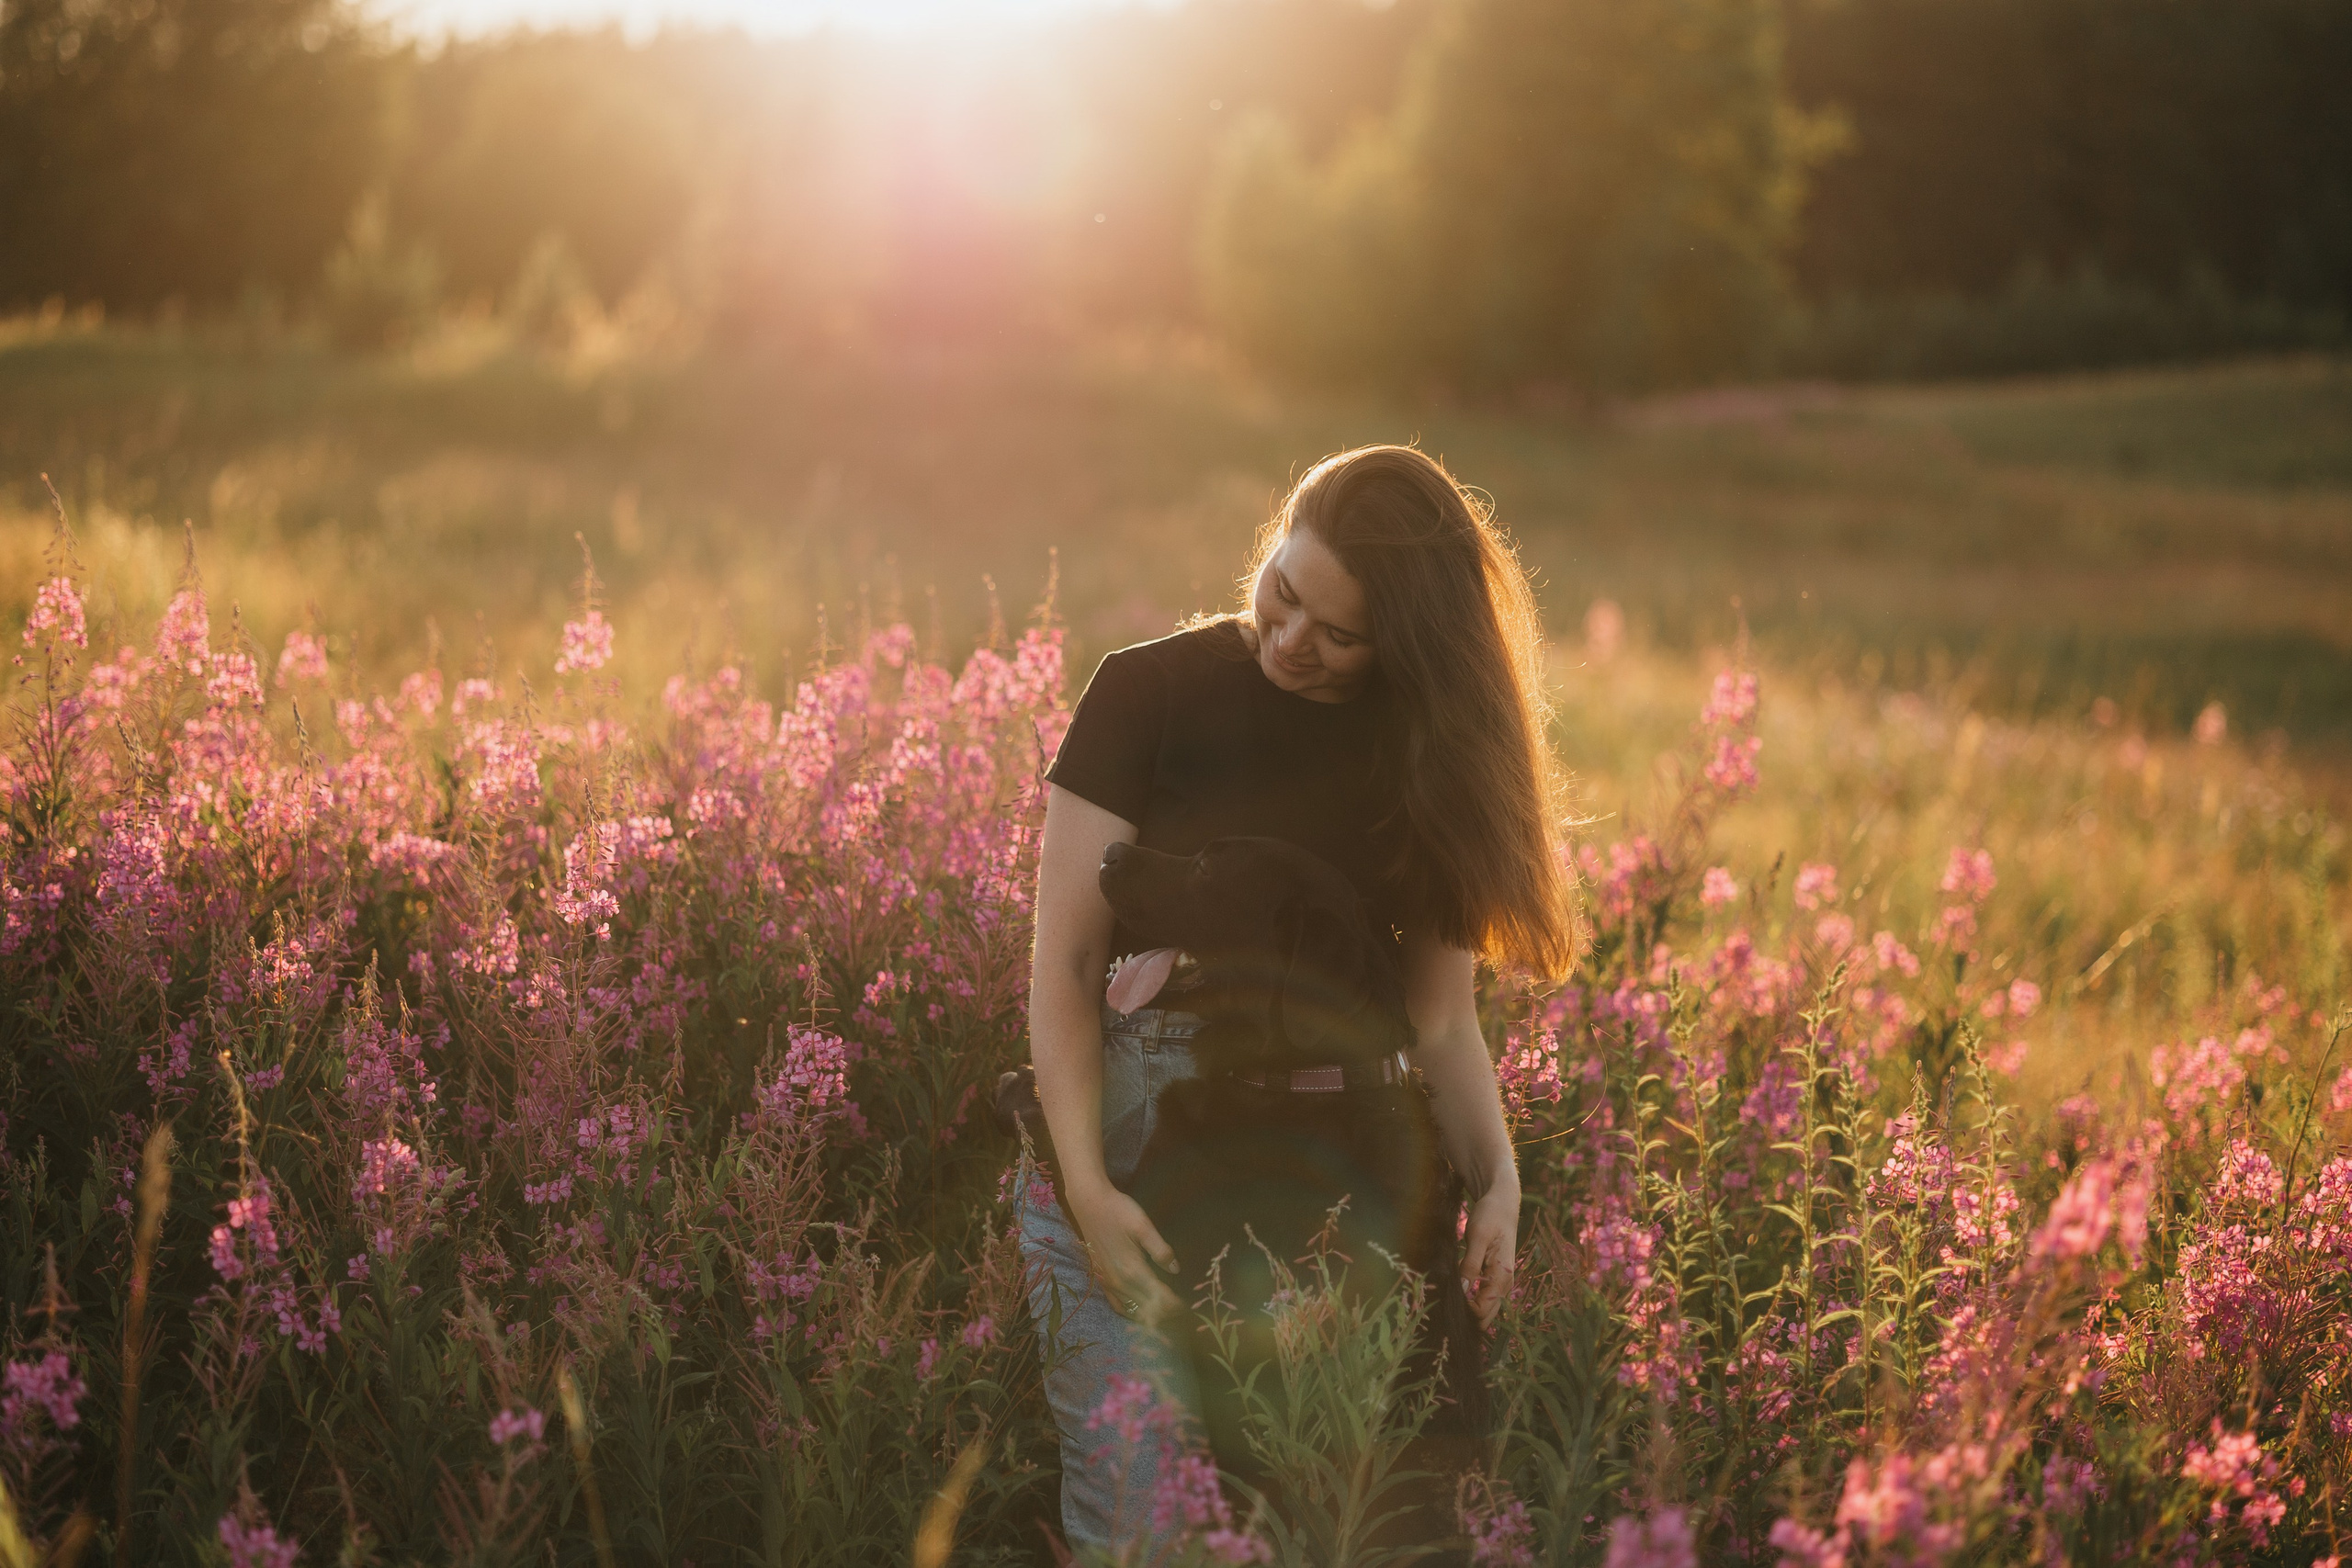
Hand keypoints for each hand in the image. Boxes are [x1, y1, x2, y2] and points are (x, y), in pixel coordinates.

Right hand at [1065, 1181, 1182, 1327]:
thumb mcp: (1144, 1226)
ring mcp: (1109, 1283)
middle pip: (1148, 1310)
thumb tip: (1176, 1270)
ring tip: (1167, 1311)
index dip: (1177, 1305)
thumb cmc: (1119, 1212)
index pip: (1161, 1299)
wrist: (1090, 1205)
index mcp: (1133, 1271)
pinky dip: (1132, 1313)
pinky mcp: (1103, 1280)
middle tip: (1183, 1310)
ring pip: (1133, 1311)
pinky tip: (1141, 1308)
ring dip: (1152, 1315)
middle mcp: (1120, 1283)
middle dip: (1168, 1313)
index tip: (1190, 1306)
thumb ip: (1160, 1250)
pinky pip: (1118, 1306)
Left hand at [1461, 1181, 1519, 1331]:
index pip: (1483, 1310)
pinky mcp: (1495, 1276)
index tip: (1446, 1300)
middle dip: (1468, 1317)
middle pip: (1486, 1316)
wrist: (1502, 1202)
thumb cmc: (1490, 1216)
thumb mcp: (1478, 1238)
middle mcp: (1505, 1284)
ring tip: (1449, 1301)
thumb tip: (1461, 1291)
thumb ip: (1470, 1265)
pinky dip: (1472, 1300)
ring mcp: (1501, 1281)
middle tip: (1445, 1308)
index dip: (1464, 1311)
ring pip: (1486, 1309)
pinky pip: (1485, 1297)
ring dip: (1470, 1310)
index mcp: (1502, 1277)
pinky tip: (1457, 1293)